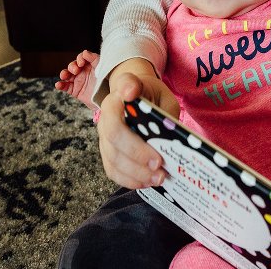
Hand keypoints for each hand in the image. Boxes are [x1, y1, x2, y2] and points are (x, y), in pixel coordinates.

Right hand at [96, 69, 179, 188]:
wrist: (137, 102)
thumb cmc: (152, 101)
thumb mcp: (163, 96)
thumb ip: (164, 109)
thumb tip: (166, 126)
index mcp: (121, 94)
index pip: (120, 88)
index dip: (126, 89)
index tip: (132, 94)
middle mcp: (106, 115)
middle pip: (114, 135)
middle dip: (137, 152)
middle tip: (160, 163)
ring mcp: (104, 137)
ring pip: (112, 158)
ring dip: (136, 172)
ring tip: (159, 178)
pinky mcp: (107, 155)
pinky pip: (113, 171)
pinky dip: (130, 180)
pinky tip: (147, 182)